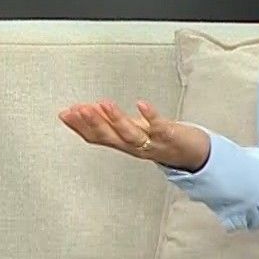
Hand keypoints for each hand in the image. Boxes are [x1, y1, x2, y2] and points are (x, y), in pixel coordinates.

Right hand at [58, 99, 210, 173]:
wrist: (193, 154)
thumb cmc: (159, 140)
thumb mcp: (129, 131)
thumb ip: (108, 123)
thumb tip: (84, 111)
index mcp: (122, 144)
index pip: (96, 138)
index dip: (79, 127)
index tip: (65, 114)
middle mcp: (134, 146)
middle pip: (109, 137)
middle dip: (92, 123)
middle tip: (78, 110)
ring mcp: (151, 143)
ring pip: (130, 134)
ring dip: (115, 120)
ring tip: (103, 104)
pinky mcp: (169, 135)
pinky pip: (158, 126)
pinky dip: (149, 116)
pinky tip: (140, 104)